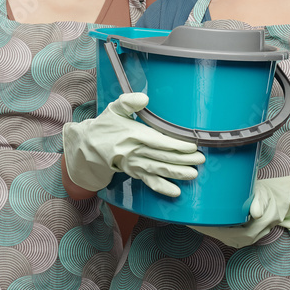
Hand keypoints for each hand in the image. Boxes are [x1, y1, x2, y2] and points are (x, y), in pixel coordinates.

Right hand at [62, 93, 205, 196]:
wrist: (88, 145)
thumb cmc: (105, 125)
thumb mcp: (114, 108)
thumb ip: (129, 101)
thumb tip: (144, 98)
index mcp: (134, 134)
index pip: (158, 141)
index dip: (176, 145)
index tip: (192, 146)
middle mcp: (135, 151)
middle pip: (163, 157)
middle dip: (183, 159)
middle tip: (201, 159)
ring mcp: (135, 164)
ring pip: (159, 170)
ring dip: (177, 173)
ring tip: (193, 174)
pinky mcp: (135, 173)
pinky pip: (149, 182)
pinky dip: (162, 188)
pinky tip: (175, 192)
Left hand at [190, 171, 289, 247]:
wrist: (280, 201)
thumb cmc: (271, 198)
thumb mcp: (266, 198)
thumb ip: (261, 203)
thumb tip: (255, 212)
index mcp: (248, 232)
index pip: (221, 231)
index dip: (204, 225)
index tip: (190, 217)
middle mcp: (241, 238)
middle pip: (214, 232)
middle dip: (197, 224)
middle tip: (181, 212)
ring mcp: (238, 237)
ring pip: (215, 231)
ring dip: (201, 223)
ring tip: (185, 212)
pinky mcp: (236, 232)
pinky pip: (219, 229)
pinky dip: (208, 222)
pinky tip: (198, 214)